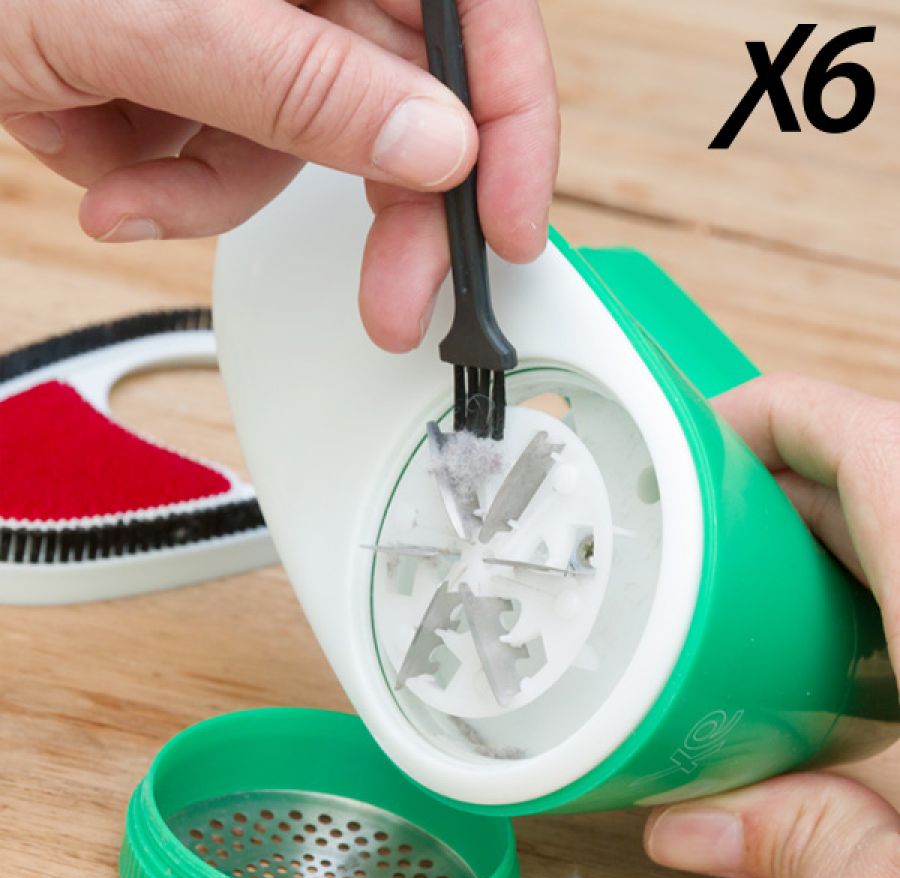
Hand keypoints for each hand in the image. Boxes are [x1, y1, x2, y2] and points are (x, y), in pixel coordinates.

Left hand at [0, 0, 557, 350]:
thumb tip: (437, 147)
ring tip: (127, 176)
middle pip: (401, 100)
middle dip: (380, 209)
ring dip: (217, 186)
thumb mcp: (142, 15)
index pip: (470, 12)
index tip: (509, 227)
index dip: (511, 121)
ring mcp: (250, 26)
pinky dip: (170, 181)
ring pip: (302, 147)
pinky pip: (232, 157)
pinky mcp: (206, 74)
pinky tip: (107, 161)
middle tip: (395, 300)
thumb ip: (299, 82)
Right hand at [644, 373, 899, 877]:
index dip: (772, 409)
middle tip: (701, 524)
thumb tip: (693, 829)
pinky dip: (872, 562)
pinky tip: (845, 624)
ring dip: (824, 521)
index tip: (699, 437)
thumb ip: (810, 843)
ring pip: (898, 505)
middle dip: (774, 481)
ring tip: (755, 570)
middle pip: (874, 462)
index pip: (861, 435)